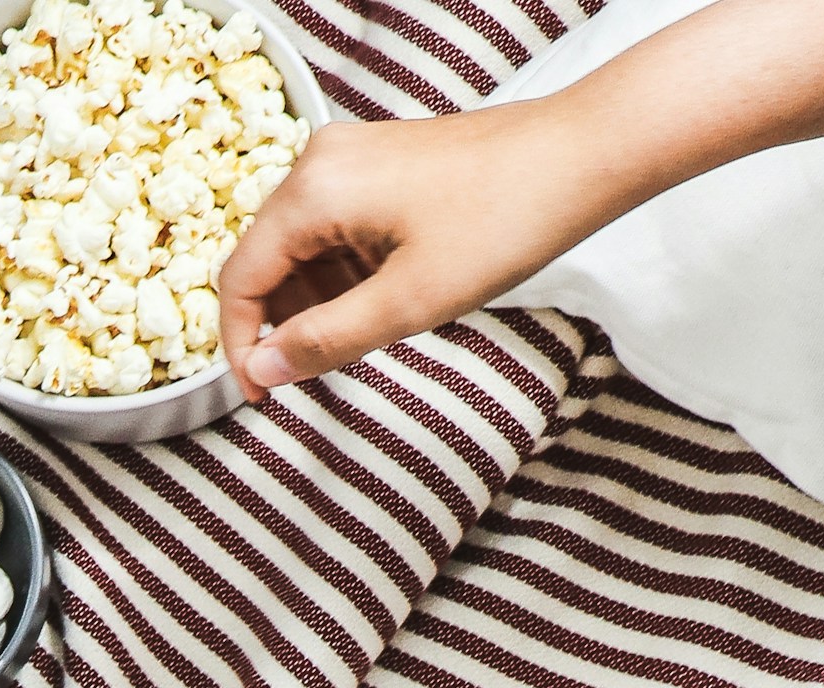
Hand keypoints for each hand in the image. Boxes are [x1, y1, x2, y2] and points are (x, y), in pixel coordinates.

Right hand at [219, 103, 615, 403]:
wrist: (583, 156)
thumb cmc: (505, 220)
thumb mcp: (408, 303)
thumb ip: (325, 341)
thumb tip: (264, 371)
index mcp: (315, 190)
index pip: (240, 278)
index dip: (240, 346)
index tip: (261, 394)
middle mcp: (321, 163)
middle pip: (266, 262)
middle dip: (280, 326)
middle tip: (313, 375)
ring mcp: (351, 160)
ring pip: (300, 251)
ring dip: (315, 304)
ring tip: (363, 338)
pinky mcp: (379, 166)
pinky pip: (334, 232)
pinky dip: (343, 277)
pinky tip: (381, 303)